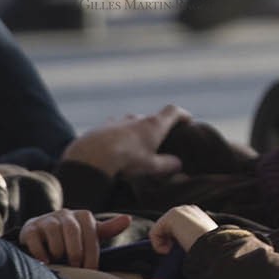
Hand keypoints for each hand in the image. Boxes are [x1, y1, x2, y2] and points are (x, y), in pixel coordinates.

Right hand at [21, 209, 133, 267]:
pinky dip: (40, 252)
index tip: (90, 269)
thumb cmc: (72, 239)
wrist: (41, 235)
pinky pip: (35, 239)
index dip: (91, 252)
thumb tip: (128, 219)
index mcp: (83, 216)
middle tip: (76, 267)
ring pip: (54, 233)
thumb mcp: (91, 234)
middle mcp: (65, 214)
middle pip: (72, 230)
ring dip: (58, 251)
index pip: (91, 231)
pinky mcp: (30, 228)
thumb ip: (108, 229)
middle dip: (75, 252)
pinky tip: (45, 262)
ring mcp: (46, 220)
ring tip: (59, 262)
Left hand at [61, 104, 189, 177]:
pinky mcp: (101, 127)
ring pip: (131, 122)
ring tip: (135, 146)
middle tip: (158, 141)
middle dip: (156, 127)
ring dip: (135, 130)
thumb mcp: (151, 166)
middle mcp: (137, 118)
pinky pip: (114, 128)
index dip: (182, 115)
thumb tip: (178, 165)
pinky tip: (114, 148)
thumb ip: (168, 164)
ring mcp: (117, 120)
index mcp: (153, 124)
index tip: (188, 121)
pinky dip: (118, 135)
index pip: (173, 111)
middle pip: (151, 118)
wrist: (91, 156)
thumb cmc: (126, 160)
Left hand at [149, 205, 216, 254]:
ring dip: (163, 244)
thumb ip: (189, 238)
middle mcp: (187, 209)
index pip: (174, 227)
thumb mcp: (201, 242)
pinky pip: (154, 232)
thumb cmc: (209, 251)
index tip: (181, 251)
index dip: (173, 242)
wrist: (214, 248)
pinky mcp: (171, 216)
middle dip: (167, 241)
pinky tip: (169, 250)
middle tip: (176, 251)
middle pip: (164, 228)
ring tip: (173, 251)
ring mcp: (179, 210)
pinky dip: (158, 245)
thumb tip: (175, 248)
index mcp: (196, 215)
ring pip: (159, 230)